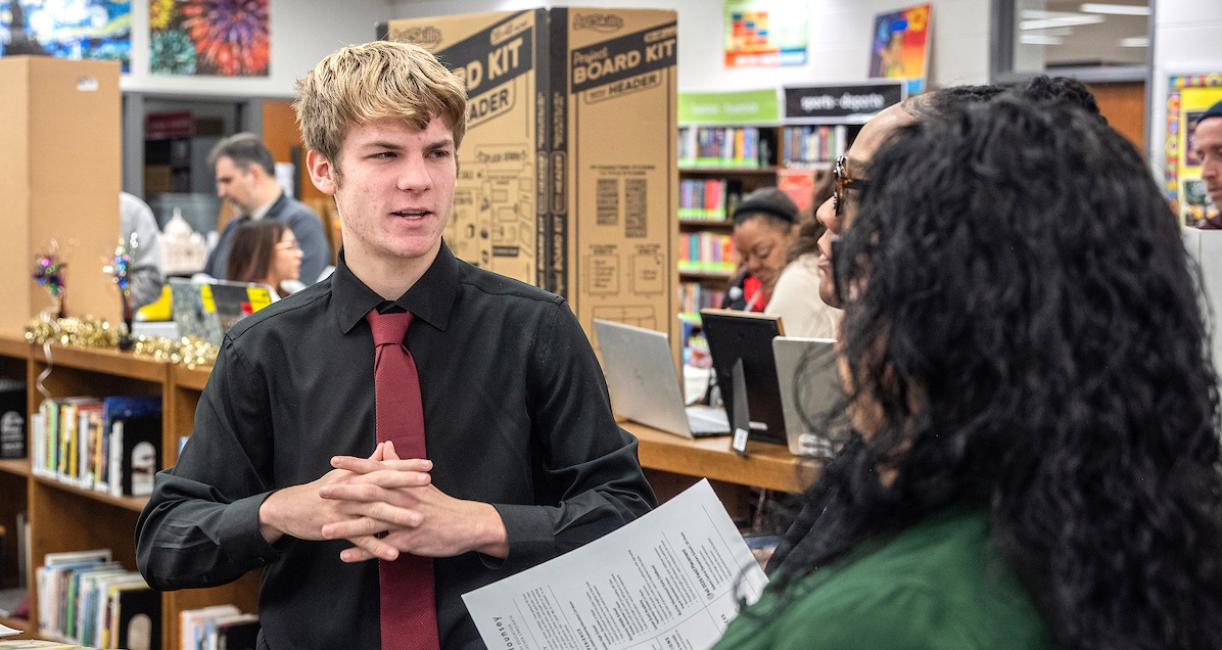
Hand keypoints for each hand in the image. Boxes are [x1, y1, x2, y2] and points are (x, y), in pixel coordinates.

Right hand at [257, 442, 432, 553]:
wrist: (288, 509)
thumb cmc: (320, 490)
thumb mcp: (343, 474)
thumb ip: (367, 463)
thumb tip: (385, 447)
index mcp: (355, 476)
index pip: (384, 467)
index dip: (406, 466)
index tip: (428, 465)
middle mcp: (350, 489)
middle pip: (380, 484)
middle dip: (404, 482)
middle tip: (428, 482)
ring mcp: (344, 509)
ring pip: (373, 512)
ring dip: (396, 516)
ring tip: (419, 520)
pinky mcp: (336, 528)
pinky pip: (360, 540)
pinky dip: (377, 547)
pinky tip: (394, 553)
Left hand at [321, 442, 508, 562]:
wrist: (466, 524)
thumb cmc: (441, 504)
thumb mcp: (421, 481)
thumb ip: (399, 464)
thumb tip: (386, 445)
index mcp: (404, 484)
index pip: (376, 470)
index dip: (355, 465)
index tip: (334, 461)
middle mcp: (403, 499)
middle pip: (369, 494)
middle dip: (344, 492)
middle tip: (321, 491)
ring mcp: (405, 520)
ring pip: (371, 523)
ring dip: (346, 526)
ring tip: (324, 529)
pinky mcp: (409, 540)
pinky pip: (382, 547)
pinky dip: (363, 552)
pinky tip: (344, 555)